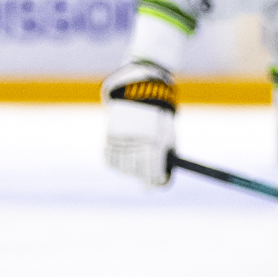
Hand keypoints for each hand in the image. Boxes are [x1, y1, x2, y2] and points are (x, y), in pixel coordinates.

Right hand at [102, 62, 175, 187]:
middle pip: (137, 170)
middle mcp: (137, 140)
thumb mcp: (168, 134)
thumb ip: (167, 157)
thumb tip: (163, 181)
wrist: (139, 93)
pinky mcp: (110, 136)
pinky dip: (116, 162)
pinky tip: (123, 157)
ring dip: (129, 169)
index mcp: (155, 140)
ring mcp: (122, 138)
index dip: (156, 180)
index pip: (153, 169)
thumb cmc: (158, 118)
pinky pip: (110, 158)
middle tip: (146, 178)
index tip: (157, 183)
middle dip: (143, 175)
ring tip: (135, 161)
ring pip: (123, 166)